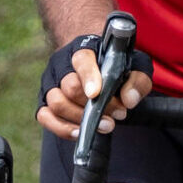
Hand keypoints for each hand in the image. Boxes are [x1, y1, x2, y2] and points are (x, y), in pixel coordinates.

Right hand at [35, 35, 153, 140]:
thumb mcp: (135, 68)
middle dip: (93, 106)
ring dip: (80, 119)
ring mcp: (50, 84)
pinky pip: (45, 117)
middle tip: (118, 114)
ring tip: (106, 125)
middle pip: (69, 86)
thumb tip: (129, 99)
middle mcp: (61, 65)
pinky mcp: (44, 102)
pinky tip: (80, 133)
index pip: (81, 60)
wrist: (98, 70)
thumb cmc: (115, 68)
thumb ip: (137, 81)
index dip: (88, 77)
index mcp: (83, 50)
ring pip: (56, 102)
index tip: (96, 94)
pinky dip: (62, 128)